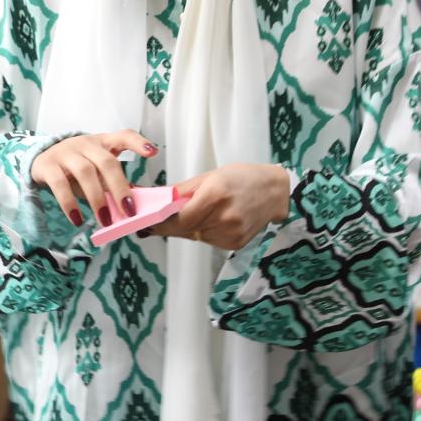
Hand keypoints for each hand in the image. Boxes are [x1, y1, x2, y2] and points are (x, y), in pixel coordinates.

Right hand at [31, 130, 157, 228]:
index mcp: (102, 142)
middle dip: (119, 188)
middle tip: (129, 211)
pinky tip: (77, 219)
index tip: (152, 153)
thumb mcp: (95, 169)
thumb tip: (132, 205)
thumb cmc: (75, 167)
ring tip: (105, 220)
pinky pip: (60, 184)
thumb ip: (111, 183)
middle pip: (106, 162)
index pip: (123, 136)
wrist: (40, 160)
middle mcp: (85, 144)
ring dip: (97, 199)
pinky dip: (69, 204)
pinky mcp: (47, 165)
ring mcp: (65, 153)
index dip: (138, 142)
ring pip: (85, 172)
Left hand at [148, 163, 290, 249]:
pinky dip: (202, 232)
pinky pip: (207, 240)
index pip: (179, 218)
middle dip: (168, 226)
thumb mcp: (208, 177)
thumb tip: (155, 200)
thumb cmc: (241, 178)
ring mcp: (231, 233)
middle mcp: (224, 217)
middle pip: (184, 229)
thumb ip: (181, 191)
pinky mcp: (235, 243)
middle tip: (154, 222)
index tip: (146, 223)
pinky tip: (210, 220)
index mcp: (215, 195)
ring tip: (191, 215)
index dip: (160, 223)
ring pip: (194, 236)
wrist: (275, 191)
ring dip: (186, 228)